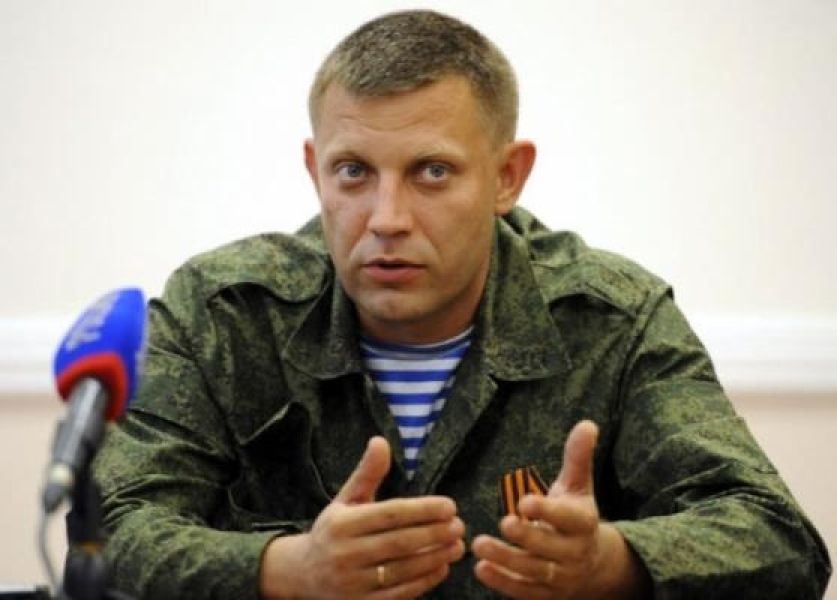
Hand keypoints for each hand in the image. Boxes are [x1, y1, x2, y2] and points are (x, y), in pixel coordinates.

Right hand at [260, 436, 464, 598]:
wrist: (303, 574)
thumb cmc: (333, 530)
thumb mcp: (346, 499)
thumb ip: (367, 473)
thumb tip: (380, 441)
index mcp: (341, 523)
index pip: (390, 514)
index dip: (422, 510)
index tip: (449, 505)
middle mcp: (345, 554)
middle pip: (400, 543)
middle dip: (435, 534)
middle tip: (459, 525)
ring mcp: (353, 584)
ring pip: (403, 570)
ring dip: (435, 557)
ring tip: (458, 545)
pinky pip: (399, 594)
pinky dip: (424, 581)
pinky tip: (442, 567)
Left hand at [472, 421, 647, 598]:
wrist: (593, 565)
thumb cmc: (575, 516)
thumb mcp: (577, 486)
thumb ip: (578, 457)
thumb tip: (587, 423)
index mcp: (583, 524)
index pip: (570, 519)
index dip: (548, 512)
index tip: (524, 501)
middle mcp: (574, 553)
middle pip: (550, 549)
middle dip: (526, 537)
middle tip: (502, 522)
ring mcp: (561, 577)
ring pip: (534, 572)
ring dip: (506, 560)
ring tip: (479, 545)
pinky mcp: (546, 595)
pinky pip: (524, 592)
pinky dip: (503, 583)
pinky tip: (481, 568)